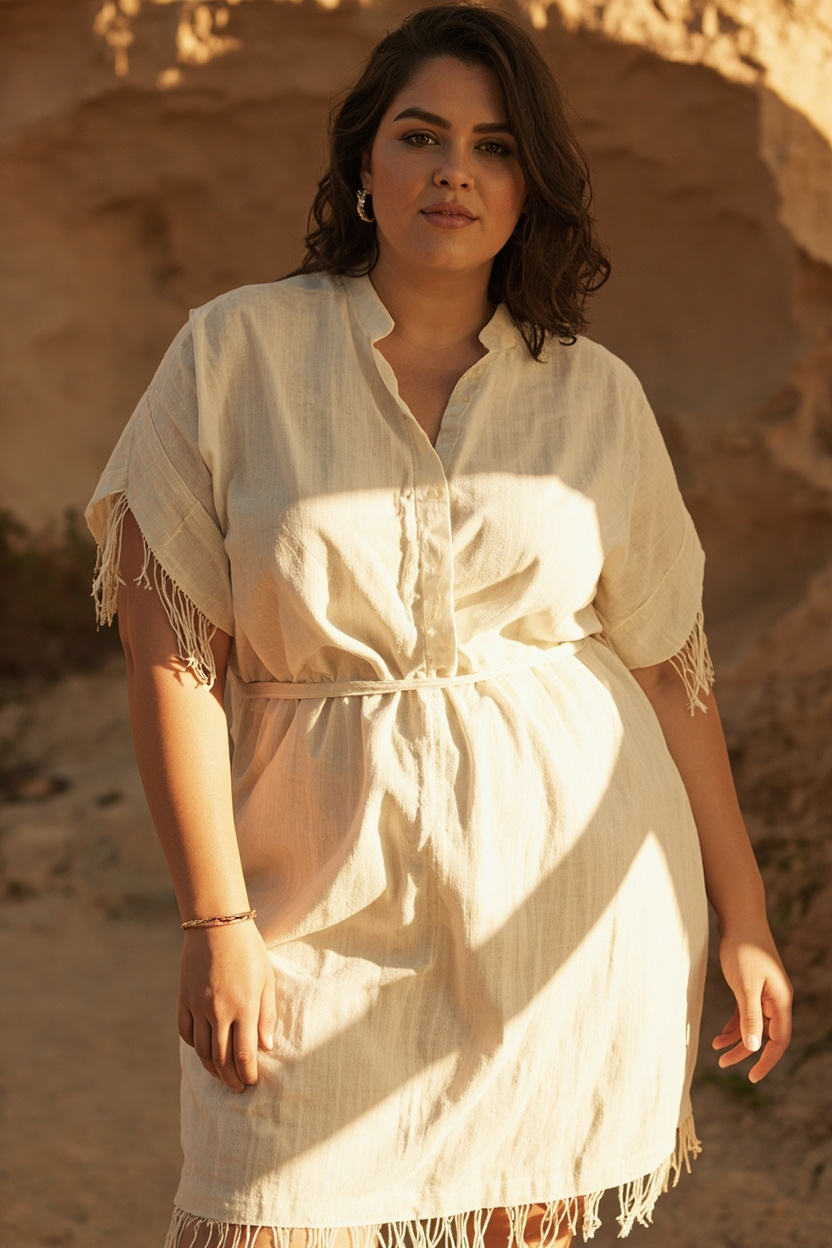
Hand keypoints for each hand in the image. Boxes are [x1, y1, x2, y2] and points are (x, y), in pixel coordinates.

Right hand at [178, 920, 276, 1091]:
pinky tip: (204, 1051)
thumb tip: (266, 1047)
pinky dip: (195, 1047)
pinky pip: (186, 1033)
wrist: (216, 924)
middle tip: (238, 1088)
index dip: (248, 1074)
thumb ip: (266, 1015)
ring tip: (222, 1076)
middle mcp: (219, 1011)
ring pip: (202, 1050)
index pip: (244, 1055)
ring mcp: (198, 1006)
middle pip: (221, 1059)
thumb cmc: (249, 950)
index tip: (252, 1083)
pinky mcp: (184, 1000)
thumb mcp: (266, 979)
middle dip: (231, 1078)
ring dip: (212, 1068)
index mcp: (244, 1007)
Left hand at [713, 924, 791, 1082]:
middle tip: (723, 1063)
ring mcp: (764, 992)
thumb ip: (750, 1016)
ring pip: (754, 1024)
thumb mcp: (745, 986)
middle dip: (746, 1051)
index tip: (751, 1076)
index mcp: (780, 1000)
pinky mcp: (752, 985)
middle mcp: (776, 998)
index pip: (780, 1040)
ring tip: (716, 1049)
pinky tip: (719, 1034)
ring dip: (737, 1038)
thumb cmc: (743, 949)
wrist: (739, 917)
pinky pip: (745, 1012)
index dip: (767, 1060)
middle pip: (765, 1034)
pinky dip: (734, 1024)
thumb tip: (755, 1046)